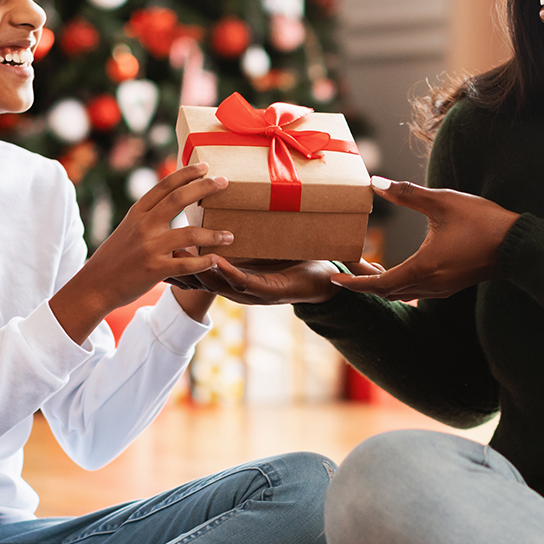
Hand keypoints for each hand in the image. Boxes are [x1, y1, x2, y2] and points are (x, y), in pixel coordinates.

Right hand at [50, 163, 233, 342]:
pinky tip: (217, 260)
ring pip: (189, 234)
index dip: (186, 174)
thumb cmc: (115, 257)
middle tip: (224, 183)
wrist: (95, 285)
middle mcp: (143, 226)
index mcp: (137, 213)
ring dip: (214, 234)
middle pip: (179, 199)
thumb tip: (173, 201)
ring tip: (230, 236)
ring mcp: (149, 247)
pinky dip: (204, 262)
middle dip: (204, 188)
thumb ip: (148, 216)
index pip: (164, 186)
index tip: (204, 167)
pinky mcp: (154, 270)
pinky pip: (186, 264)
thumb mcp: (128, 228)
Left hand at [170, 257, 386, 305]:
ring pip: (207, 280)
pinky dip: (191, 263)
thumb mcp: (335, 268)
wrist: (315, 284)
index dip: (229, 272)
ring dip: (187, 269)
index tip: (216, 259)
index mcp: (268, 288)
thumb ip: (351, 267)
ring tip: (166, 253)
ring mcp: (240, 286)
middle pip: (218, 283)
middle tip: (177, 254)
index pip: (245, 282)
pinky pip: (207, 273)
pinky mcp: (233, 279)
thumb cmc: (320, 272)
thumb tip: (377, 268)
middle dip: (196, 271)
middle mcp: (250, 290)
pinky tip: (177, 254)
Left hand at [331, 177, 518, 300]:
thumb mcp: (442, 201)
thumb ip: (406, 193)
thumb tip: (375, 182)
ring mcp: (441, 288)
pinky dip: (399, 283)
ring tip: (367, 266)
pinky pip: (416, 290)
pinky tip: (397, 269)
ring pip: (402, 292)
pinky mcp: (450, 286)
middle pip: (387, 291)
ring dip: (382, 283)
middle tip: (347, 266)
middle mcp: (430, 284)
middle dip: (364, 282)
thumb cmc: (482, 221)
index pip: (378, 284)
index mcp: (424, 267)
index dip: (354, 283)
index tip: (335, 277)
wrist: (518, 243)